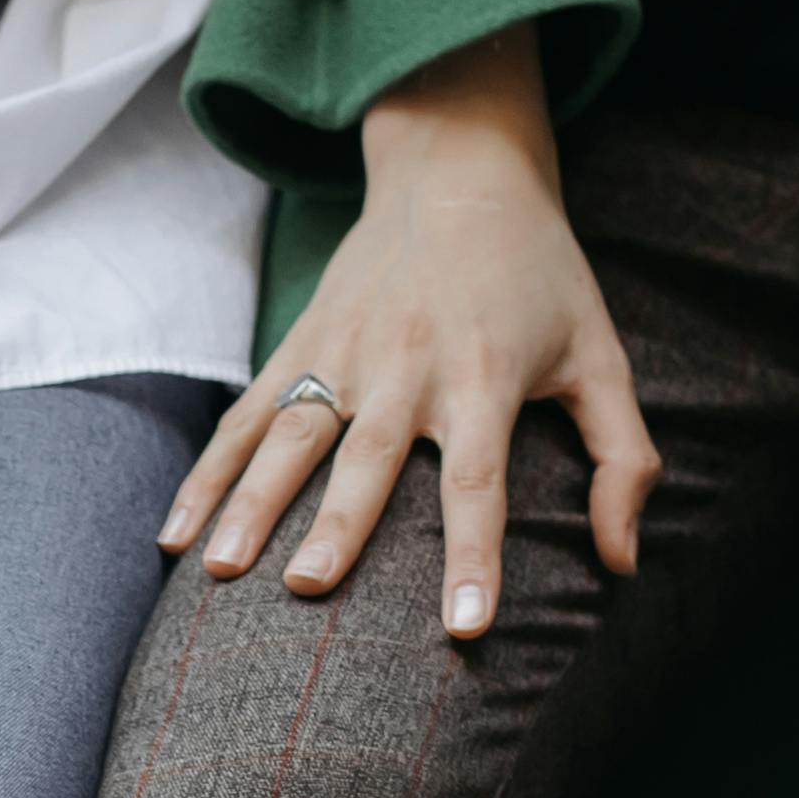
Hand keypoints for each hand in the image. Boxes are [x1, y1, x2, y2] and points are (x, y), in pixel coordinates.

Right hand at [159, 24, 658, 640]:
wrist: (457, 171)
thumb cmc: (540, 277)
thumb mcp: (602, 356)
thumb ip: (622, 460)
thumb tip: (625, 562)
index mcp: (485, 375)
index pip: (480, 480)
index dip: (474, 553)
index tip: (465, 626)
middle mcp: (408, 365)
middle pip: (368, 457)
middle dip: (338, 523)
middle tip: (309, 587)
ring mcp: (343, 354)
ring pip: (290, 435)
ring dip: (251, 500)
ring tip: (219, 566)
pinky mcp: (300, 346)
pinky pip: (245, 416)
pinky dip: (207, 473)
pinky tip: (174, 534)